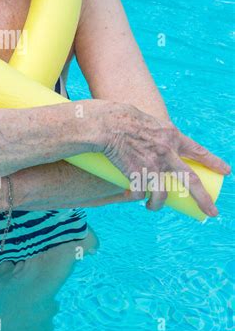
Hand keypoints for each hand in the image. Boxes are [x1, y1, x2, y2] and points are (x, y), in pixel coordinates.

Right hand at [98, 102, 230, 215]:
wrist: (107, 124)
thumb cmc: (121, 117)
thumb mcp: (147, 121)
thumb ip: (153, 133)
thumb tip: (152, 145)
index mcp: (171, 136)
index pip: (198, 151)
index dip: (212, 162)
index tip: (226, 171)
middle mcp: (167, 152)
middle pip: (190, 181)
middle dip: (203, 198)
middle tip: (213, 212)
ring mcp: (153, 165)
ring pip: (162, 195)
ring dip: (157, 204)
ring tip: (151, 206)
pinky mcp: (138, 175)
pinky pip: (139, 193)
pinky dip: (136, 196)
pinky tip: (131, 196)